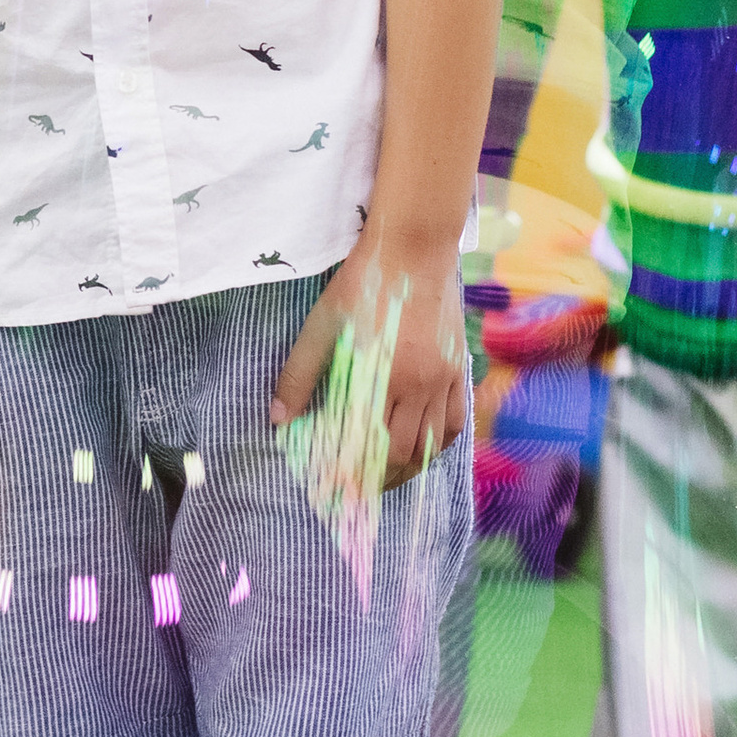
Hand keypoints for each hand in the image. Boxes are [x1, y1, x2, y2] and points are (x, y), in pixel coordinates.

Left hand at [270, 239, 468, 485]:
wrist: (414, 247)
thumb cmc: (361, 283)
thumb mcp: (322, 325)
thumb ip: (300, 373)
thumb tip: (279, 418)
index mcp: (383, 376)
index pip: (371, 445)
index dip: (355, 473)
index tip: (339, 489)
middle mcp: (419, 385)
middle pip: (405, 452)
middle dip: (382, 477)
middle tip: (361, 486)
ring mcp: (443, 377)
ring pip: (434, 443)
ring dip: (413, 467)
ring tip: (391, 476)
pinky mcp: (457, 367)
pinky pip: (456, 420)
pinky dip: (441, 443)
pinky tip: (426, 447)